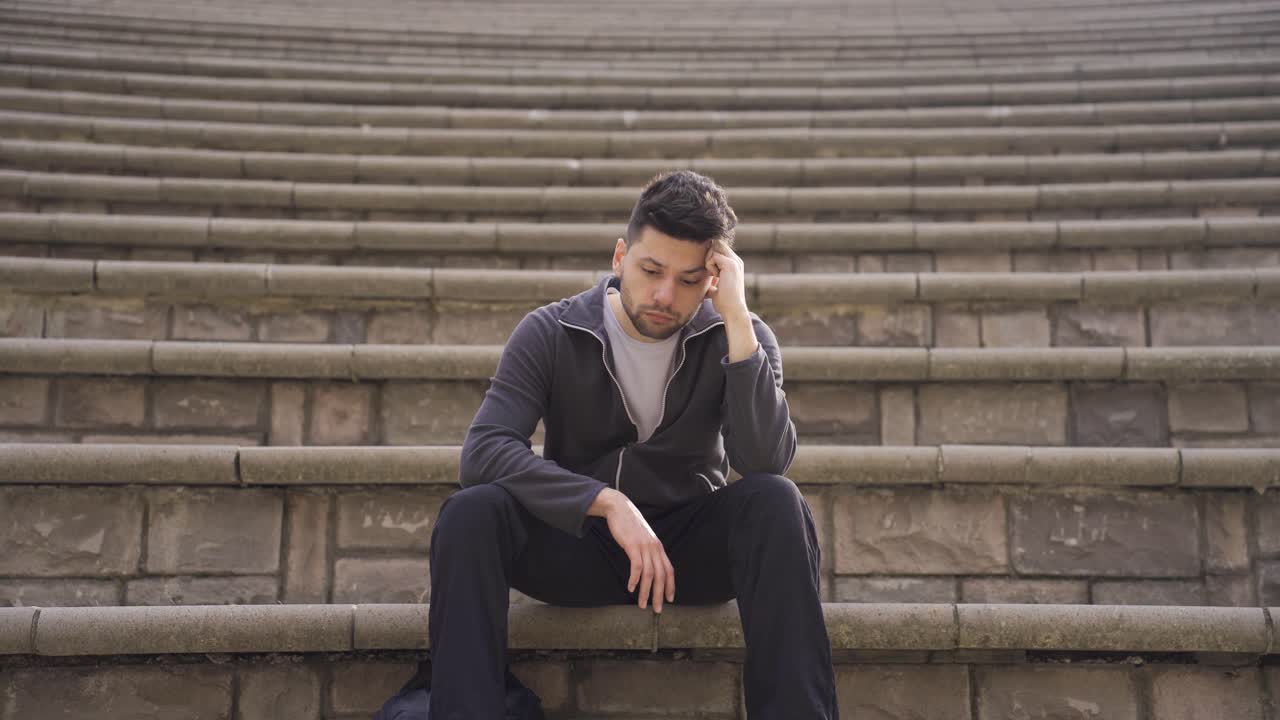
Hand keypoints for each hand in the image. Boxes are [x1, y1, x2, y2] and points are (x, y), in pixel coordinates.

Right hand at [597, 489, 674, 612]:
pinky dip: (634, 579)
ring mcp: (644, 546)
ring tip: (641, 604)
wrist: (619, 508)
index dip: (671, 586)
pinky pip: (636, 566)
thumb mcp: (643, 538)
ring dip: (645, 591)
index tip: (670, 599)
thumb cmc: (630, 525)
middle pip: (661, 575)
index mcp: (658, 547)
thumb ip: (647, 551)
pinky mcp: (633, 545)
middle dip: (660, 594)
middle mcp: (654, 548)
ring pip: (649, 574)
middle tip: (657, 609)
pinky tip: (631, 588)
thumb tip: (649, 566)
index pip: (669, 570)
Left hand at [704, 239, 747, 319]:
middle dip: (708, 255)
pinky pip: (713, 256)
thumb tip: (706, 283)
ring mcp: (735, 262)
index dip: (709, 255)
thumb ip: (713, 281)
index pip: (719, 248)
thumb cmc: (724, 303)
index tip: (708, 270)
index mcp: (734, 265)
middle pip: (717, 244)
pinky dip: (710, 266)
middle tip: (709, 272)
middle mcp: (736, 261)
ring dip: (709, 261)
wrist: (733, 310)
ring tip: (714, 275)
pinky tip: (715, 277)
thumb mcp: (717, 288)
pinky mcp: (730, 265)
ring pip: (715, 248)